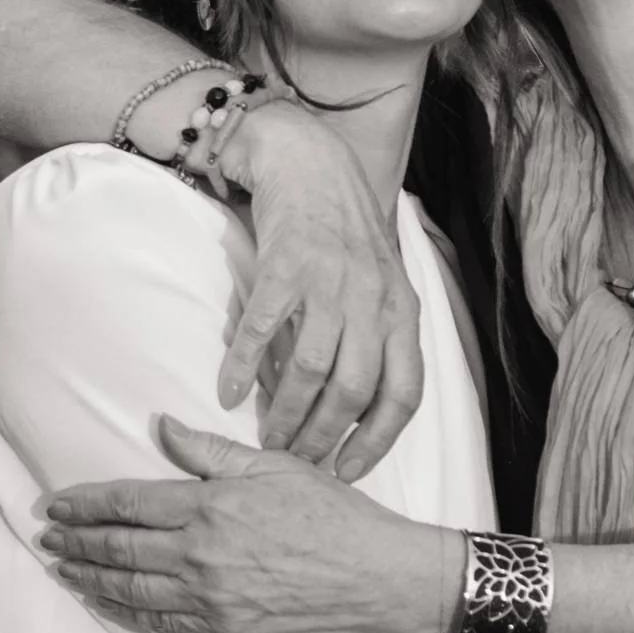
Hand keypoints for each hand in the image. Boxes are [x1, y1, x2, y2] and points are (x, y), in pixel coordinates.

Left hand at [40, 418, 453, 632]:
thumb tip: (162, 426)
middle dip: (76, 541)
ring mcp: (209, 599)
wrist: (377, 580)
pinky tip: (106, 603)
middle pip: (119, 547)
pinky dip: (125, 611)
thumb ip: (211, 451)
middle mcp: (201, 554)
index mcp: (211, 506)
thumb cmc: (335, 517)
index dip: (87, 503)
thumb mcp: (275, 466)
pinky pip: (160, 623)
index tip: (59, 504)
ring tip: (63, 570)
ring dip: (89, 578)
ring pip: (130, 588)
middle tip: (48, 537)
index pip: (129, 502)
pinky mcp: (223, 631)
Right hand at [213, 104, 423, 478]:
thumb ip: (378, 339)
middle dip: (323, 438)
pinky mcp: (286, 265)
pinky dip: (245, 367)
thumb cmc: (343, 232)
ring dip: (286, 415)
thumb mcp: (381, 285)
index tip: (348, 471)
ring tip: (265, 443)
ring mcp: (330, 282)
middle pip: (354, 391)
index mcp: (402, 312)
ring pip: (311, 370)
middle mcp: (373, 300)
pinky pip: (264, 329)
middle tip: (295, 464)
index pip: (404, 393)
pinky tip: (230, 393)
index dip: (378, 440)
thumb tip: (357, 411)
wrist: (309, 161)